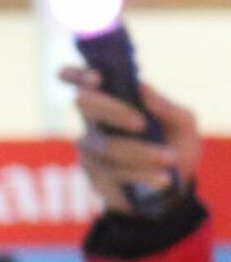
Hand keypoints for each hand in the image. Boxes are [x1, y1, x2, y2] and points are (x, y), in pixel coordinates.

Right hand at [64, 65, 199, 213]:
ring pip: (106, 145)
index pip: (82, 80)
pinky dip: (141, 173)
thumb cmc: (175, 145)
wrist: (175, 187)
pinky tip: (162, 179)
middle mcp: (94, 120)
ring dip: (140, 151)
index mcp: (113, 100)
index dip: (77, 74)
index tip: (94, 78)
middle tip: (142, 124)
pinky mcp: (95, 174)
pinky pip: (113, 171)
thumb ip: (166, 106)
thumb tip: (142, 88)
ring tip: (169, 159)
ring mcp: (90, 147)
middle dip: (113, 111)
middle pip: (84, 104)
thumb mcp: (183, 125)